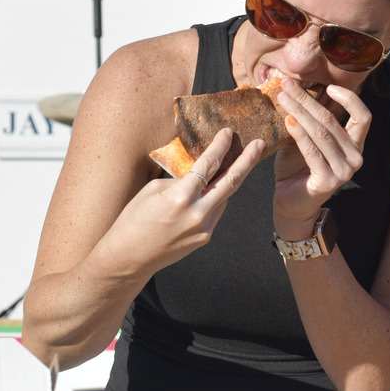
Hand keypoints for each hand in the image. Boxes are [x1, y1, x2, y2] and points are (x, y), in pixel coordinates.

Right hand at [98, 128, 262, 277]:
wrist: (129, 257)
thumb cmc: (133, 220)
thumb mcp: (153, 190)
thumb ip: (181, 180)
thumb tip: (199, 174)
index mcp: (181, 197)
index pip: (208, 164)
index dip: (221, 146)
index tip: (229, 133)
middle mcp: (198, 213)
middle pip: (232, 181)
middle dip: (248, 160)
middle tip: (259, 144)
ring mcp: (205, 228)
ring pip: (224, 197)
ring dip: (229, 179)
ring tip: (236, 163)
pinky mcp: (206, 237)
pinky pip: (216, 211)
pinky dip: (215, 198)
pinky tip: (210, 191)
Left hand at [272, 81, 371, 234]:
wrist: (291, 202)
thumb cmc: (298, 167)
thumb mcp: (307, 138)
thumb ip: (311, 118)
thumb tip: (300, 86)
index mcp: (355, 144)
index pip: (363, 117)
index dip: (349, 99)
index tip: (328, 86)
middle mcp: (355, 157)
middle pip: (333, 120)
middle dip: (308, 99)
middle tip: (287, 84)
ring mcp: (344, 171)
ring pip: (322, 133)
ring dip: (300, 112)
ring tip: (283, 98)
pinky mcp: (328, 181)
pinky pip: (312, 151)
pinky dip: (299, 134)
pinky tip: (288, 121)